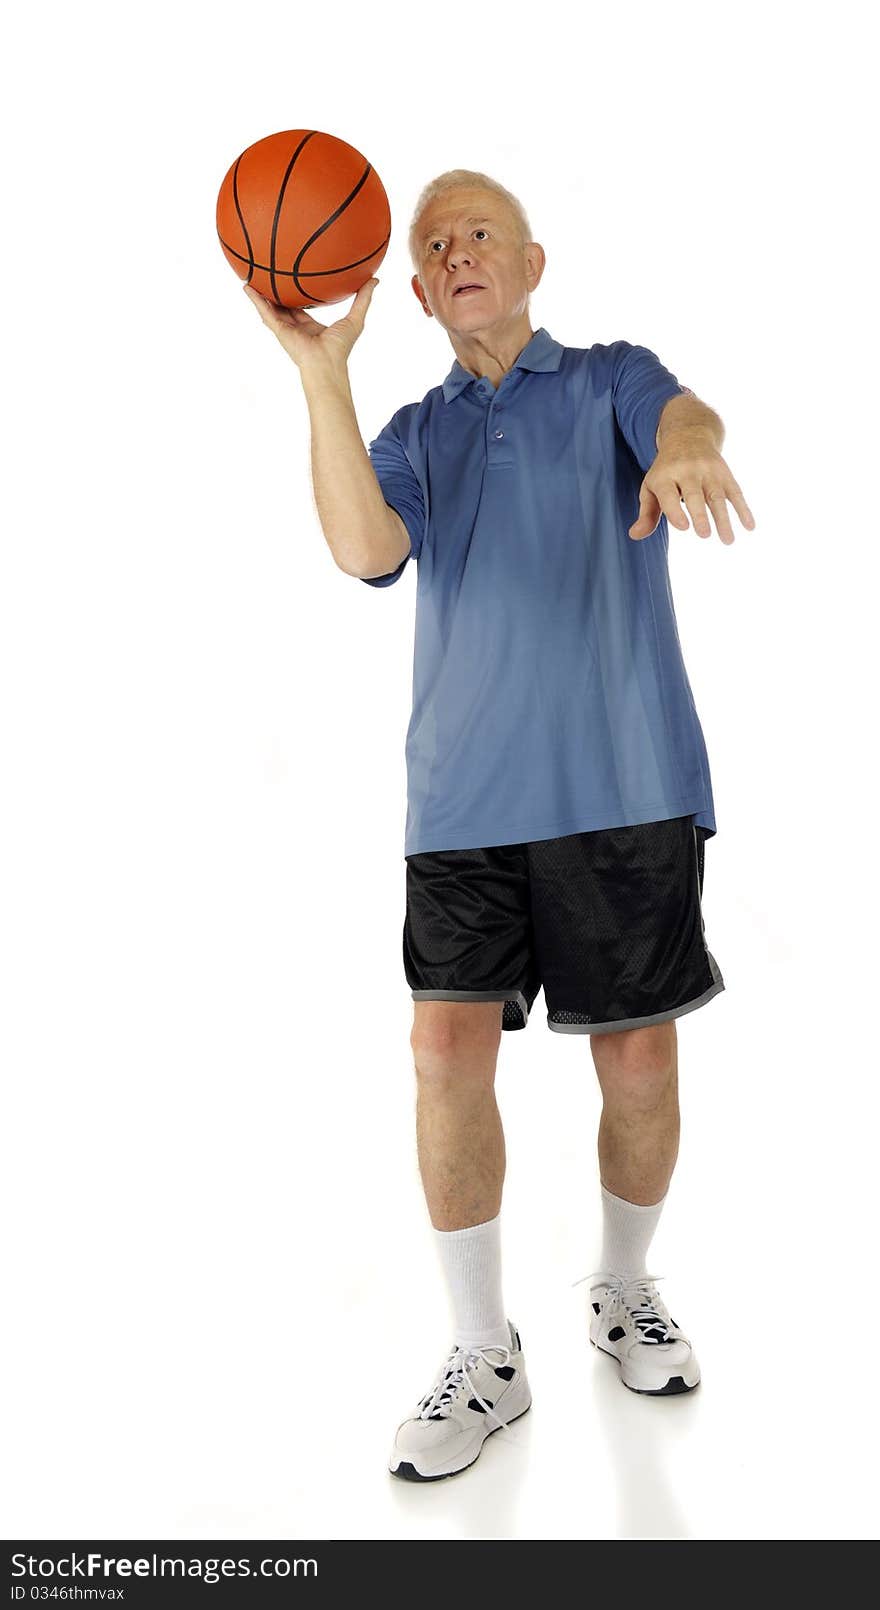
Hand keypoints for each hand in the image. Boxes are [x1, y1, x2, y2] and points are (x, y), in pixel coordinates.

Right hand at [241, 277, 378, 371]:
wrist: (326, 365)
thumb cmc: (340, 348)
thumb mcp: (355, 319)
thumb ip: (363, 299)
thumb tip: (375, 280)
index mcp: (311, 328)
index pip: (301, 309)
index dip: (297, 296)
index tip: (293, 282)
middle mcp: (296, 328)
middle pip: (283, 307)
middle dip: (276, 294)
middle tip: (269, 276)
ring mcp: (286, 330)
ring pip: (270, 308)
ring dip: (260, 295)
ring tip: (250, 277)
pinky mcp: (279, 331)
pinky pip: (265, 312)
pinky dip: (255, 300)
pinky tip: (246, 287)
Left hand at [629, 440, 755, 544]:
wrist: (688, 434)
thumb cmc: (666, 470)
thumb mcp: (651, 487)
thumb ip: (646, 513)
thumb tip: (634, 535)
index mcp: (665, 475)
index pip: (669, 494)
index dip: (675, 510)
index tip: (684, 527)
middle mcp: (687, 471)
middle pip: (695, 494)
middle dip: (700, 514)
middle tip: (704, 535)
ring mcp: (709, 471)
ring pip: (717, 496)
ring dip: (724, 518)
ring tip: (728, 541)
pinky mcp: (725, 473)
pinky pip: (736, 492)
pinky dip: (744, 509)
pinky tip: (750, 526)